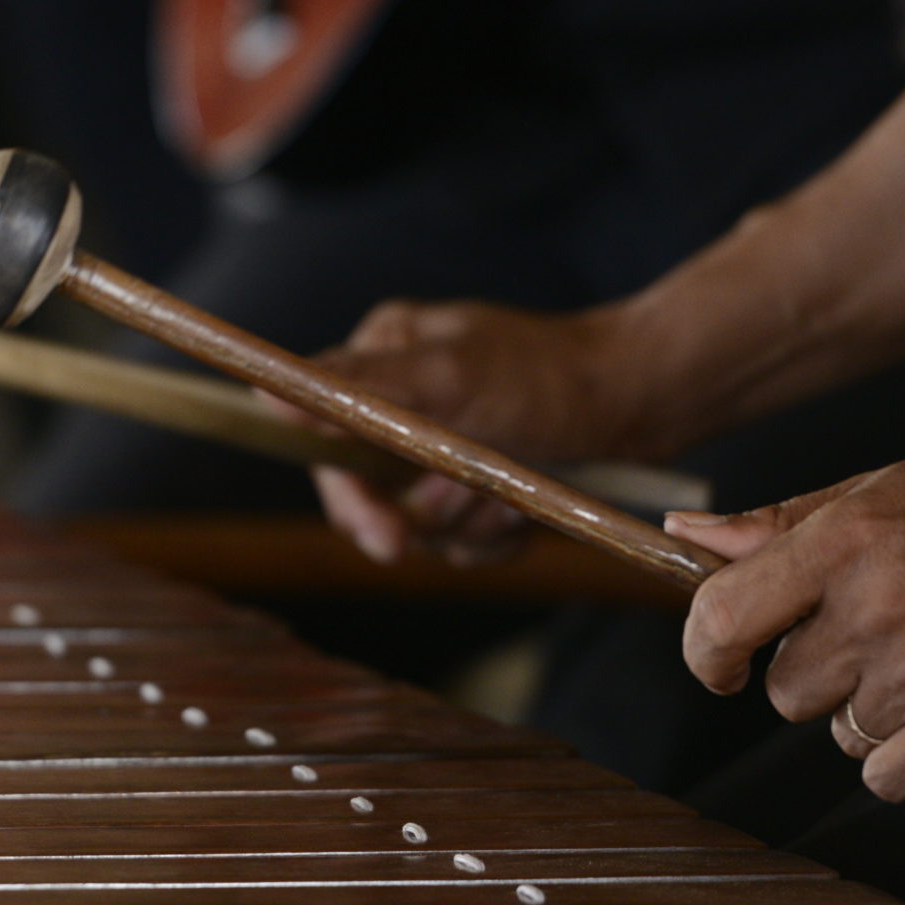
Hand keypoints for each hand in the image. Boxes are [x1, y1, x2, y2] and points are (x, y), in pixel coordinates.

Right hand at [294, 297, 634, 562]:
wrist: (640, 402)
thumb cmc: (543, 376)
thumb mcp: (445, 375)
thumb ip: (357, 386)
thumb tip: (264, 390)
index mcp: (379, 361)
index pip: (324, 443)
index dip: (347, 498)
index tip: (382, 535)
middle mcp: (400, 405)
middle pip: (368, 496)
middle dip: (424, 516)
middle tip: (468, 516)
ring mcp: (439, 451)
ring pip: (420, 526)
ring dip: (471, 522)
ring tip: (515, 491)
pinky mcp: (477, 489)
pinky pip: (461, 544)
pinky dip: (496, 538)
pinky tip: (526, 510)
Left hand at [666, 460, 904, 801]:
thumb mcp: (880, 494)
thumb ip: (777, 523)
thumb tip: (683, 531)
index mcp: (845, 540)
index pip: (721, 616)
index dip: (704, 652)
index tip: (719, 665)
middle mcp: (877, 607)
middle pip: (785, 692)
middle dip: (822, 674)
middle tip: (887, 635)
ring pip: (839, 733)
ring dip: (873, 712)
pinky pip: (884, 778)